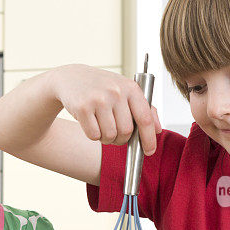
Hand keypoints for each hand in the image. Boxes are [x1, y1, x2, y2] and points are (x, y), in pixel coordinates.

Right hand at [47, 64, 161, 154]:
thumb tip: (158, 130)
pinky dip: (94, 136)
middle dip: (121, 139)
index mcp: (131, 88)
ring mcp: (98, 99)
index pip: (145, 119)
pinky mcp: (82, 107)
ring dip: (106, 138)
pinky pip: (94, 135)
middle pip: (126, 131)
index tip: (149, 151)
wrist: (72, 78)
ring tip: (102, 126)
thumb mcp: (125, 91)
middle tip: (115, 133)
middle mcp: (116, 92)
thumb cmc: (103, 87)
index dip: (148, 139)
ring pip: (110, 135)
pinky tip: (91, 123)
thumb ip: (145, 109)